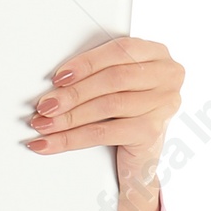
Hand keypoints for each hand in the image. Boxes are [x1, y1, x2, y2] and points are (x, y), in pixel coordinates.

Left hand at [24, 36, 183, 210]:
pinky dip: (72, 138)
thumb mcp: (117, 85)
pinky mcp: (152, 132)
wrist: (139, 159)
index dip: (85, 63)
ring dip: (69, 117)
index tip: (58, 77)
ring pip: (107, 105)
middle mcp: (167, 77)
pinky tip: (52, 142)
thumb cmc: (126, 113)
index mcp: (157, 54)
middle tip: (45, 105)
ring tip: (44, 124)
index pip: (119, 51)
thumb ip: (97, 72)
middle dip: (73, 93)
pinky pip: (104, 133)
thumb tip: (56, 81)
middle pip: (112, 79)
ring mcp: (163, 105)